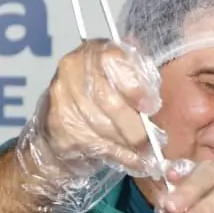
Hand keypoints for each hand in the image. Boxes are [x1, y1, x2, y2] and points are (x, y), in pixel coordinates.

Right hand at [16, 39, 163, 212]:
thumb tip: (154, 96)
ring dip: (129, 144)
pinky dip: (119, 155)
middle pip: (106, 99)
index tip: (151, 106)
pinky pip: (94, 143)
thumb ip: (139, 78)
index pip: (112, 61)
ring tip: (148, 153)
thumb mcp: (123, 78)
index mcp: (94, 51)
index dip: (134, 86)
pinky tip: (134, 161)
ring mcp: (61, 98)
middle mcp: (72, 69)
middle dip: (134, 124)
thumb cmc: (102, 98)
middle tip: (154, 140)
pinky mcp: (59, 126)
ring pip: (101, 125)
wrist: (63, 124)